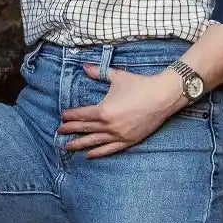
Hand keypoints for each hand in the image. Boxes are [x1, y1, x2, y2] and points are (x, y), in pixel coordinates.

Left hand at [58, 65, 184, 157]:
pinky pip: (109, 149)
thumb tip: (84, 66)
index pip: (82, 115)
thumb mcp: (117, 77)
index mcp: (104, 110)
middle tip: (59, 132)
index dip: (71, 116)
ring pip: (94, 142)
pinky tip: (89, 155)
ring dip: (80, 144)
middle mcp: (109, 125)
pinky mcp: (128, 141)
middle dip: (71, 130)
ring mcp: (119, 135)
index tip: (62, 117)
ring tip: (67, 147)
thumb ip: (98, 72)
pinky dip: (98, 153)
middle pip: (85, 129)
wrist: (162, 96)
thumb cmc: (139, 85)